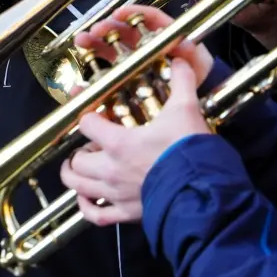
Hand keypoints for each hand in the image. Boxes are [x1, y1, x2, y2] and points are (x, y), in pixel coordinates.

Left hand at [62, 58, 210, 226]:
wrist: (201, 190)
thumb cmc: (188, 150)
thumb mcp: (185, 109)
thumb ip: (181, 82)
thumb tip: (180, 60)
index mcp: (119, 142)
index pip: (87, 124)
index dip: (90, 117)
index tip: (96, 116)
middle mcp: (110, 169)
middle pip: (77, 160)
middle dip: (80, 151)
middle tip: (93, 145)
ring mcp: (115, 194)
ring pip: (78, 186)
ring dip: (75, 176)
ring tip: (81, 168)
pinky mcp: (125, 214)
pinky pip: (95, 215)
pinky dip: (85, 207)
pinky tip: (85, 200)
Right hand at [73, 5, 213, 84]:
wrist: (195, 96)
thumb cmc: (196, 73)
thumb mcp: (197, 60)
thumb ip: (188, 50)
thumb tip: (177, 41)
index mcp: (163, 34)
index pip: (148, 18)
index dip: (133, 12)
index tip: (118, 13)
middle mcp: (146, 44)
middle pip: (123, 31)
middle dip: (107, 27)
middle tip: (94, 30)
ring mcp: (134, 61)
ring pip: (111, 48)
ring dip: (95, 43)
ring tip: (82, 41)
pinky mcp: (126, 78)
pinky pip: (108, 72)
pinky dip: (95, 70)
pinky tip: (84, 66)